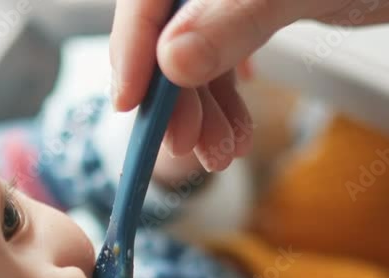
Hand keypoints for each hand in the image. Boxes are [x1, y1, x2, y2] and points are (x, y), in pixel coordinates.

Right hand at [110, 0, 388, 170]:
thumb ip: (233, 18)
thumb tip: (171, 60)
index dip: (133, 49)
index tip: (132, 105)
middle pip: (167, 32)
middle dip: (176, 95)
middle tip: (191, 144)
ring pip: (194, 52)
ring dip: (204, 108)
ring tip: (224, 152)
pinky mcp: (256, 7)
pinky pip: (223, 54)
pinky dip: (228, 98)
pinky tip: (237, 128)